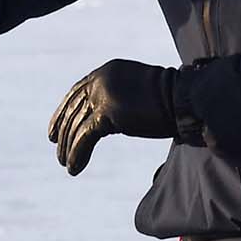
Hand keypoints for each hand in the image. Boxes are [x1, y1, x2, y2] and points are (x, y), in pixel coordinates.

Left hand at [48, 59, 178, 174]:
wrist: (185, 100)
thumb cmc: (170, 101)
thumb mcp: (136, 93)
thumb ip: (117, 100)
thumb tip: (107, 119)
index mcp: (106, 72)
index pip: (76, 93)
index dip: (63, 112)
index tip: (55, 130)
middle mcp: (100, 79)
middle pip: (74, 109)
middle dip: (63, 131)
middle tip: (56, 149)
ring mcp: (103, 95)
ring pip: (77, 125)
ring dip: (68, 147)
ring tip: (65, 164)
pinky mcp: (107, 113)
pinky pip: (85, 137)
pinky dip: (77, 154)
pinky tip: (73, 168)